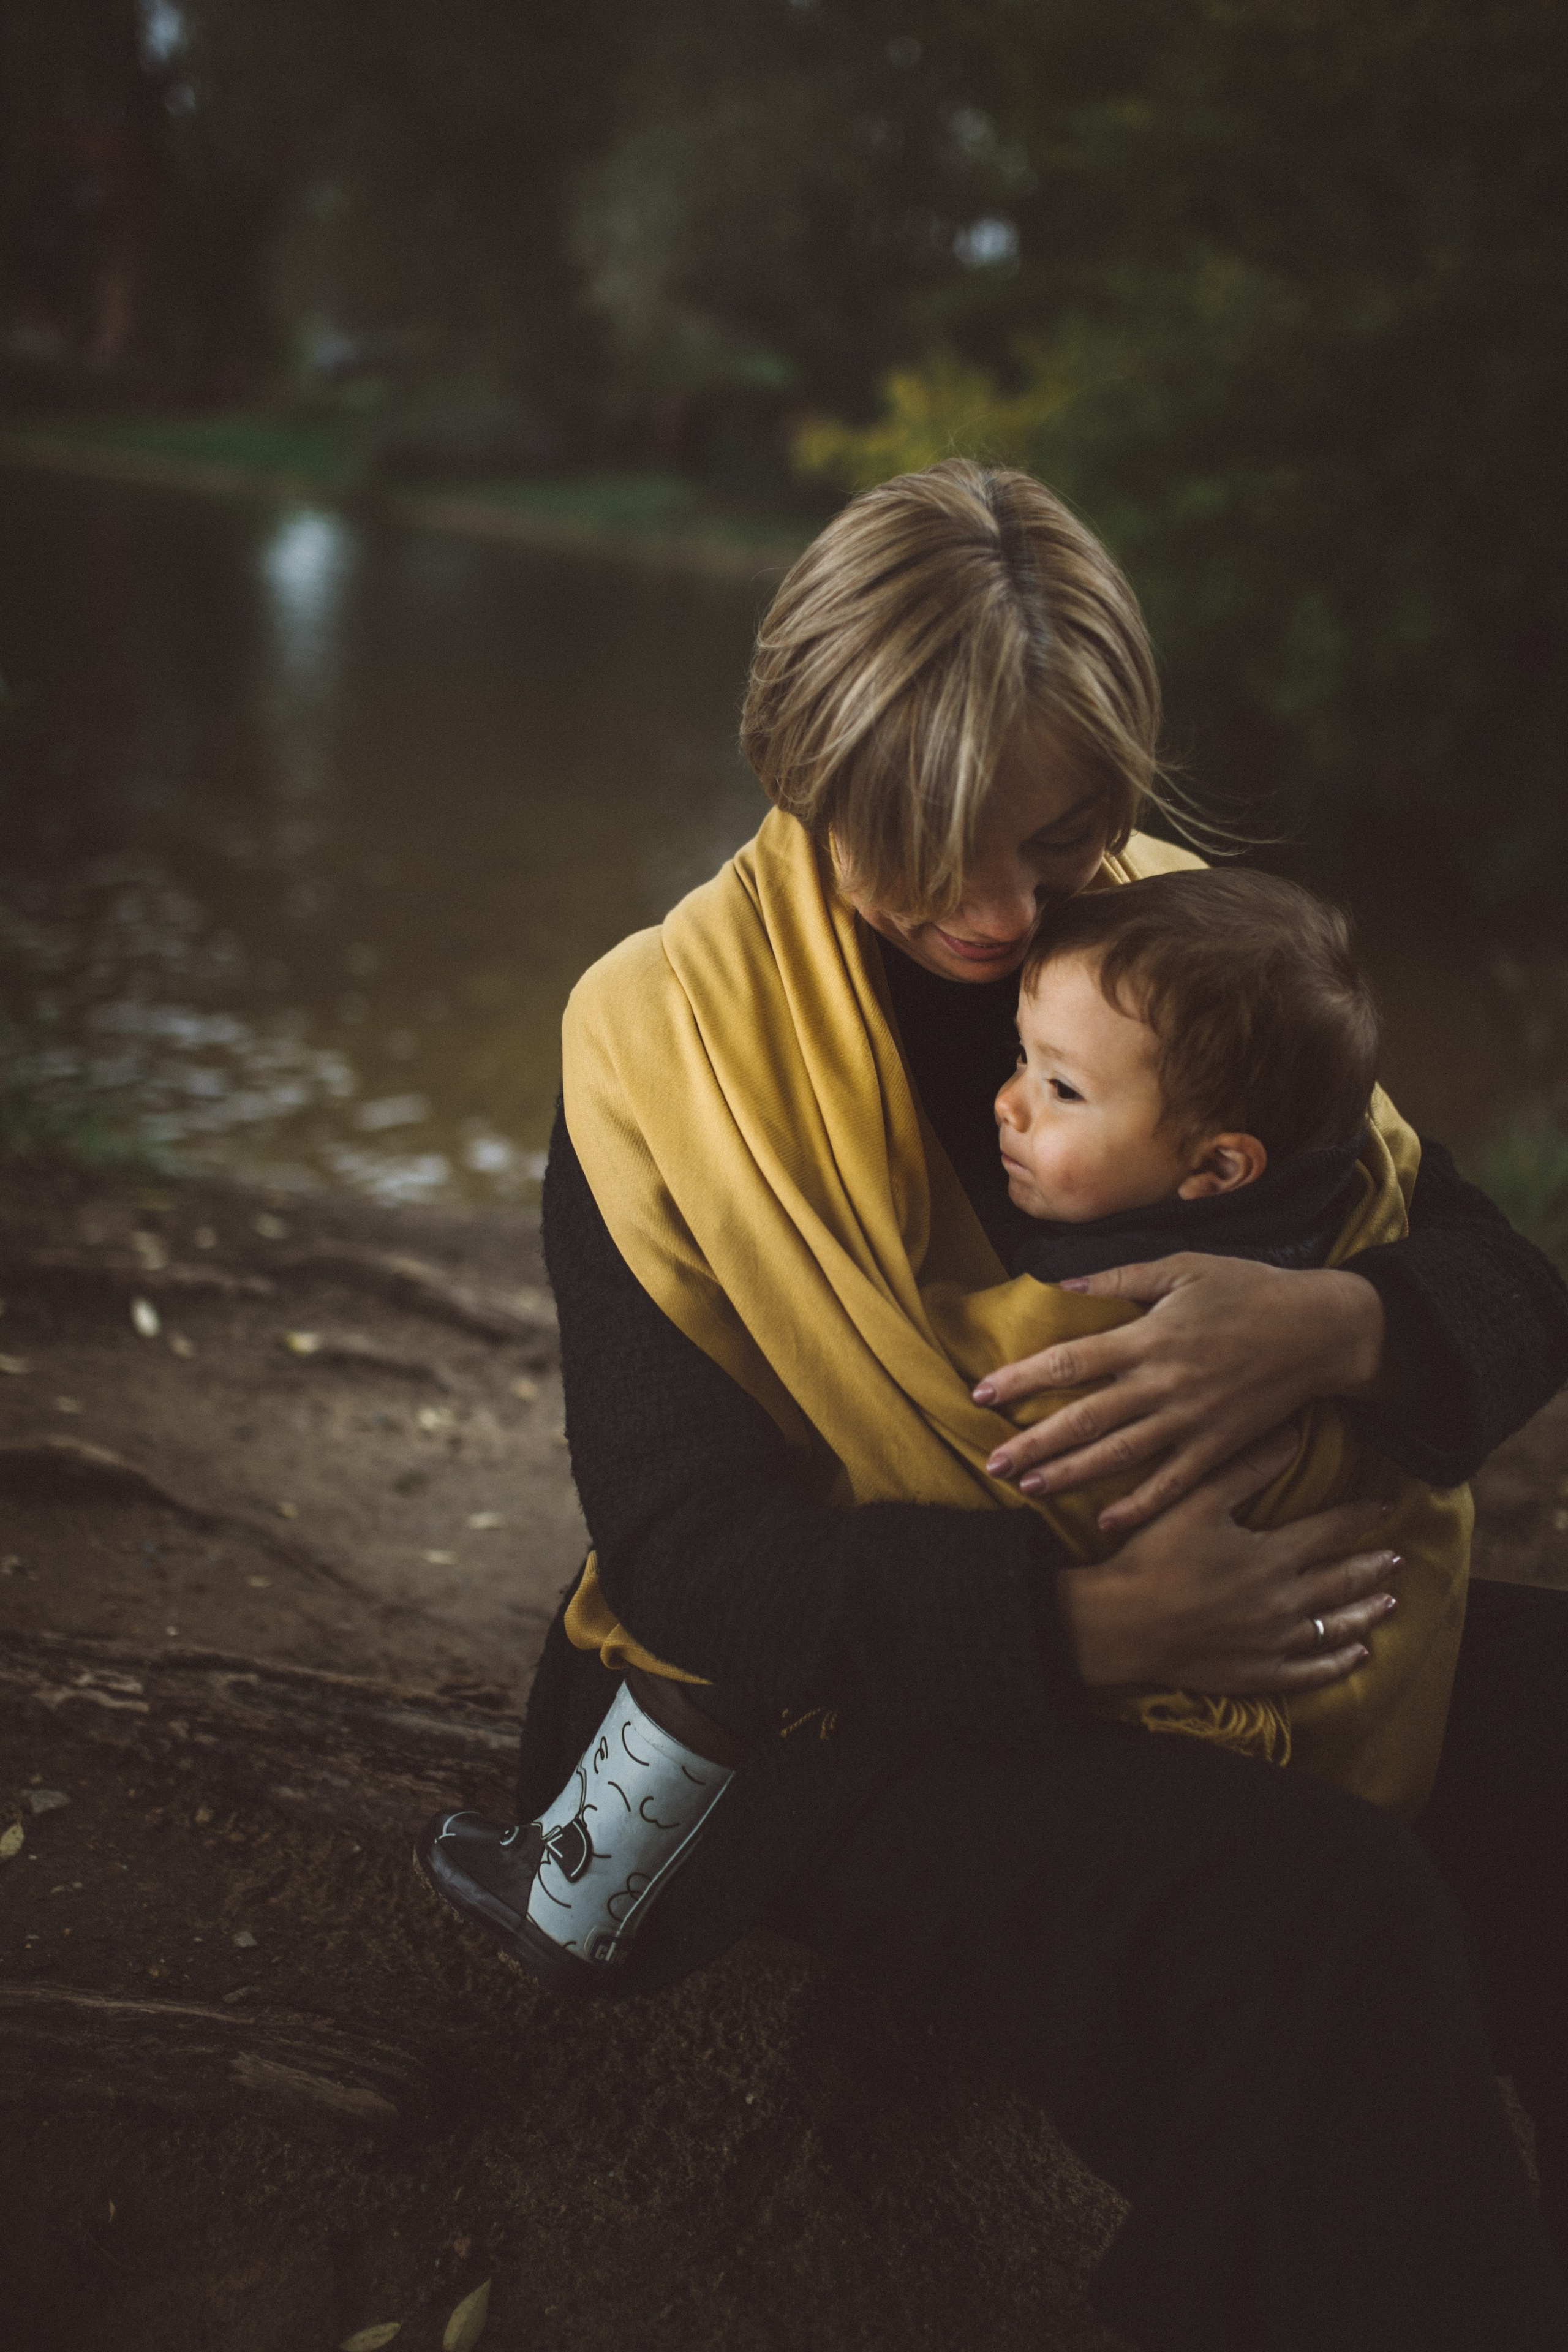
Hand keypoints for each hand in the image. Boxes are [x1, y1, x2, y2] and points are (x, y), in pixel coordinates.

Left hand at [975, 1254, 1385, 1533]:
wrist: (1320, 1329)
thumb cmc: (1249, 1290)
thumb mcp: (1182, 1268)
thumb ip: (1118, 1279)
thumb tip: (1060, 1281)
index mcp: (1148, 1338)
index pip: (1069, 1362)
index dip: (1021, 1379)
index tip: (981, 1395)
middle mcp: (1163, 1384)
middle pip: (1084, 1419)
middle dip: (1033, 1443)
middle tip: (989, 1464)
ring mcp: (1192, 1420)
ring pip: (1120, 1456)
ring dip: (1071, 1475)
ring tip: (1028, 1488)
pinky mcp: (1220, 1445)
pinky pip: (1174, 1482)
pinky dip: (1140, 1505)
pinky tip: (1107, 1522)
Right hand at [1056, 1428, 1400, 1691]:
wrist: (1119, 1625)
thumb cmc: (1152, 1557)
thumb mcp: (1195, 1502)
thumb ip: (1246, 1470)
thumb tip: (1291, 1436)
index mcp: (1271, 1556)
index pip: (1330, 1531)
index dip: (1360, 1516)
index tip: (1387, 1506)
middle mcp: (1282, 1601)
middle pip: (1341, 1581)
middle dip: (1372, 1566)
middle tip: (1398, 1557)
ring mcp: (1272, 1642)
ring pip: (1334, 1627)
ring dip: (1366, 1612)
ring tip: (1390, 1602)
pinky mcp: (1257, 1674)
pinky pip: (1310, 1672)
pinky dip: (1339, 1663)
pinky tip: (1358, 1656)